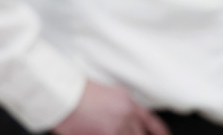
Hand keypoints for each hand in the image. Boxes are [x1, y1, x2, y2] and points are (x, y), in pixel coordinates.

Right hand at [52, 81, 168, 134]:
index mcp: (127, 102)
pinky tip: (97, 133)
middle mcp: (126, 113)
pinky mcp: (104, 133)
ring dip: (122, 134)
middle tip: (131, 133)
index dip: (159, 131)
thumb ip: (119, 109)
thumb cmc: (78, 92)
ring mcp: (116, 126)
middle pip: (139, 133)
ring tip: (110, 130)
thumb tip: (123, 122)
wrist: (64, 93)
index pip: (150, 120)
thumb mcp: (108, 95)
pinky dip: (108, 134)